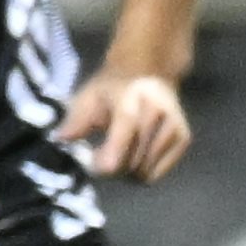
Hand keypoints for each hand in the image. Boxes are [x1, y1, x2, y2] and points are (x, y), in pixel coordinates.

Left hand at [59, 68, 195, 182]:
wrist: (149, 72)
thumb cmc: (111, 87)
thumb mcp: (88, 95)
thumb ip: (76, 118)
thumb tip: (61, 139)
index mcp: (131, 96)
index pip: (126, 129)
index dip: (112, 153)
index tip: (97, 168)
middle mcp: (159, 111)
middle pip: (135, 158)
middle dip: (111, 168)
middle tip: (97, 161)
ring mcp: (176, 126)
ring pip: (145, 170)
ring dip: (125, 173)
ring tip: (114, 157)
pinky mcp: (184, 139)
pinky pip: (157, 173)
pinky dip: (140, 173)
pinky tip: (132, 158)